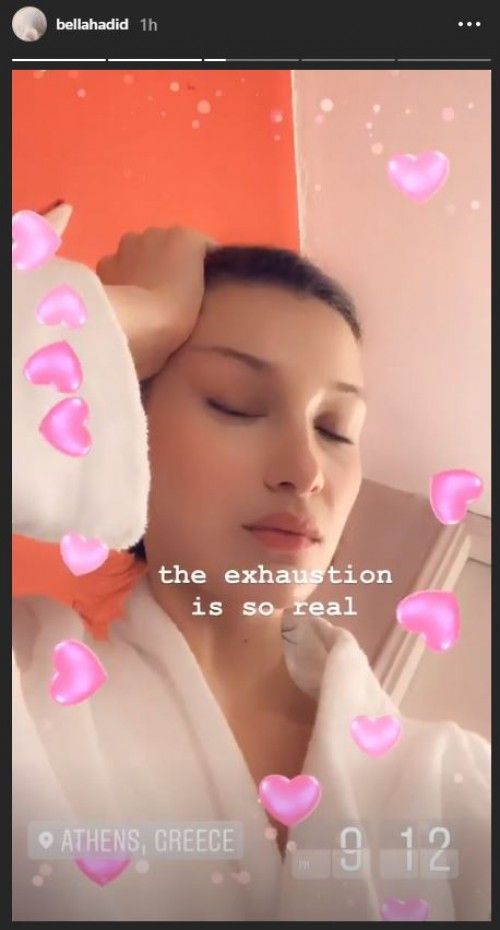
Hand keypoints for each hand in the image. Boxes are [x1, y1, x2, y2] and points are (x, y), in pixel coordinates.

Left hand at [95, 226, 216, 378]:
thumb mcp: (207, 289)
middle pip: (166, 248)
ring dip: (143, 270)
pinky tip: (128, 301)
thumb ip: (204, 275)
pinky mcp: (103, 267)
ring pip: (139, 256)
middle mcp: (152, 232)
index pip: (200, 246)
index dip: (204, 266)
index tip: (206, 289)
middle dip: (169, 264)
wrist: (136, 325)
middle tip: (174, 295)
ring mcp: (124, 248)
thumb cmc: (179, 307)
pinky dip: (123, 280)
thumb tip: (197, 274)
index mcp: (184, 236)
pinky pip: (118, 271)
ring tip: (148, 299)